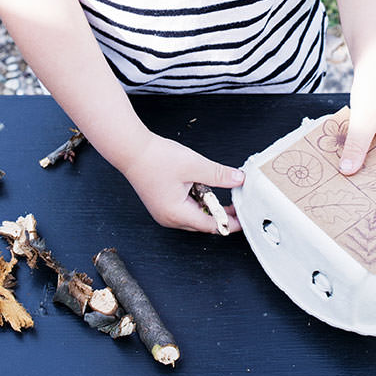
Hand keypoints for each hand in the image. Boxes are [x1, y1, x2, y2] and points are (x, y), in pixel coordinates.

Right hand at [121, 132, 244, 232]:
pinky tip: (199, 185)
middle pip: (203, 223)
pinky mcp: (161, 204)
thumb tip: (238, 180)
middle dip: (221, 213)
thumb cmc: (155, 158)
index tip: (243, 220)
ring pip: (194, 215)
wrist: (131, 150)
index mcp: (176, 213)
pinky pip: (184, 208)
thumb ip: (219, 174)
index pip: (211, 226)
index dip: (230, 223)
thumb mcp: (194, 165)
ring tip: (215, 187)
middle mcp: (168, 218)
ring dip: (207, 204)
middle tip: (236, 203)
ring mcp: (163, 212)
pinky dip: (196, 199)